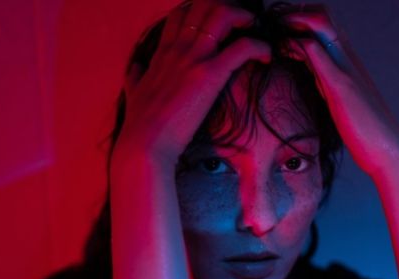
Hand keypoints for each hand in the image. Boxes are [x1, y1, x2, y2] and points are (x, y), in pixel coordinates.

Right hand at [112, 0, 269, 168]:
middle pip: (204, 6)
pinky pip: (243, 47)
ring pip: (223, 15)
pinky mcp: (209, 75)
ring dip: (244, 17)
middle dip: (227, 7)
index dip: (201, 11)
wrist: (144, 144)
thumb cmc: (140, 124)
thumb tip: (136, 66)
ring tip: (254, 30)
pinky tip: (265, 57)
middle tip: (242, 23)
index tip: (217, 24)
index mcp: (163, 52)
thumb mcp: (133, 92)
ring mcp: (194, 59)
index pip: (181, 13)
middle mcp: (178, 49)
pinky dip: (259, 46)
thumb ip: (136, 76)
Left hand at [280, 4, 398, 179]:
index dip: (298, 18)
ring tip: (272, 29)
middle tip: (270, 25)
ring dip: (294, 22)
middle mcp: (347, 57)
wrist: (387, 150)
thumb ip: (321, 75)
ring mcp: (346, 68)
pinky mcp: (342, 86)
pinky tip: (285, 49)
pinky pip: (320, 55)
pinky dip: (300, 46)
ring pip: (322, 26)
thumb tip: (303, 63)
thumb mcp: (335, 93)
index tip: (276, 28)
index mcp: (345, 59)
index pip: (322, 21)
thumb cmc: (362, 127)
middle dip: (293, 14)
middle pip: (322, 14)